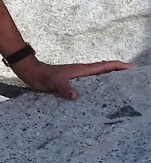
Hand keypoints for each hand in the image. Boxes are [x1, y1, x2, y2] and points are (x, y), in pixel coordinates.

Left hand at [14, 57, 132, 99]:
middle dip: (119, 73)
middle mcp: (83, 72)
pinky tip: (102, 95)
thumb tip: (76, 96)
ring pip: (99, 77)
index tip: (132, 68)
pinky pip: (91, 83)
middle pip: (105, 71)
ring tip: (123, 89)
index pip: (104, 66)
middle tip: (133, 81)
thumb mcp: (52, 82)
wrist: (30, 73)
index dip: (118, 66)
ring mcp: (78, 77)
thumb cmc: (42, 76)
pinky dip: (100, 86)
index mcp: (82, 70)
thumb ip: (63, 87)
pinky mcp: (73, 82)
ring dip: (111, 80)